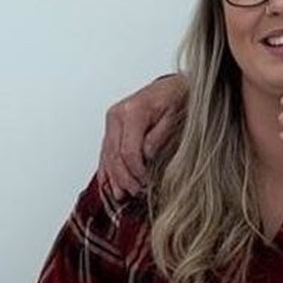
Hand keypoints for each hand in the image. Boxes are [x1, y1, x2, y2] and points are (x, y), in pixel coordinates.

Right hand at [98, 75, 185, 196]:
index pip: (128, 151)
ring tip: (122, 195)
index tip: (146, 184)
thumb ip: (160, 137)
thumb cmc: (177, 98)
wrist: (173, 86)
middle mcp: (117, 115)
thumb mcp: (176, 116)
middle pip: (114, 155)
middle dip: (125, 178)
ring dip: (114, 177)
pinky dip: (107, 169)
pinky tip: (109, 184)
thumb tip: (147, 156)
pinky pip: (105, 151)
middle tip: (137, 192)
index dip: (136, 172)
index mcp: (132, 111)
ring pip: (107, 155)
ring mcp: (112, 121)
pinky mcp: (112, 127)